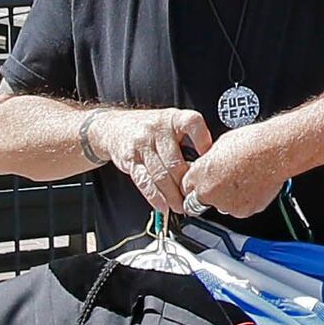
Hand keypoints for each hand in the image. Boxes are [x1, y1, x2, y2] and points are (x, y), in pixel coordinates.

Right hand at [94, 107, 211, 213]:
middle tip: (194, 199)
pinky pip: (144, 181)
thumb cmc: (149, 129)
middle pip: (176, 162)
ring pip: (160, 175)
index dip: (203, 141)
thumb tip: (208, 167)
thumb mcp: (171, 124)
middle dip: (186, 185)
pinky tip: (162, 205)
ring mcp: (142, 144)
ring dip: (172, 195)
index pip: (192, 123)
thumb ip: (189, 140)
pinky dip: (154, 196)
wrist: (114, 127)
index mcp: (173, 118)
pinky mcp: (130, 159)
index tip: (210, 161)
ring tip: (180, 206)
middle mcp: (158, 129)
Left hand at [184, 121, 295, 221]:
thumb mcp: (219, 146)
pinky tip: (252, 184)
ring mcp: (227, 205)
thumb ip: (208, 162)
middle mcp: (209, 193)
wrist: (273, 151)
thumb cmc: (250, 144)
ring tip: (243, 179)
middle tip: (225, 181)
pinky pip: (240, 208)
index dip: (196, 184)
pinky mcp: (244, 211)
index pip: (187, 188)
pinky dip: (245, 200)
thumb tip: (208, 166)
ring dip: (229, 197)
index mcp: (199, 175)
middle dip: (210, 193)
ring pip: (223, 205)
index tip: (202, 182)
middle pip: (202, 200)